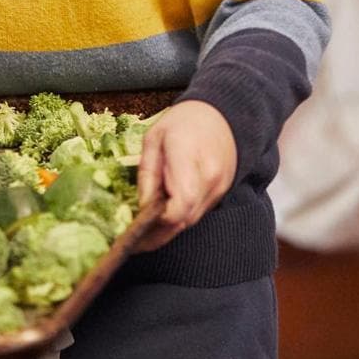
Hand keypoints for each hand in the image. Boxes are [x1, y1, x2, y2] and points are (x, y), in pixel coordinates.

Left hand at [134, 100, 236, 252]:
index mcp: (189, 158)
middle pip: (184, 218)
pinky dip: (181, 218)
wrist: (224, 114)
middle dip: (158, 234)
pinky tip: (164, 218)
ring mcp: (219, 188)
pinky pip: (198, 213)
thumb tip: (142, 208)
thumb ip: (147, 173)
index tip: (135, 229)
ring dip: (169, 229)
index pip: (179, 204)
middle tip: (134, 243)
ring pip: (191, 220)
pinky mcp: (222, 192)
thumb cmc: (185, 121)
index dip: (158, 222)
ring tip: (144, 234)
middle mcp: (209, 178)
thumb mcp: (154, 139)